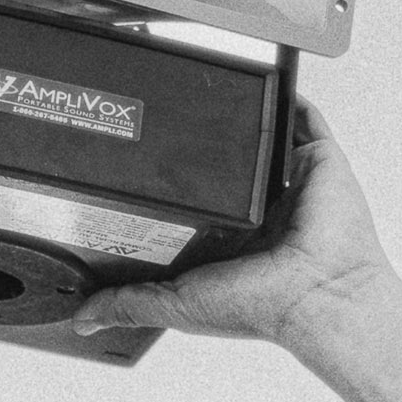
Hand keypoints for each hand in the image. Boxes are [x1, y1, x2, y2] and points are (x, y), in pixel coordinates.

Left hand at [69, 101, 392, 349]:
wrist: (318, 293)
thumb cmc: (262, 305)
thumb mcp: (176, 306)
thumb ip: (128, 305)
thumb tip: (82, 318)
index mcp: (231, 238)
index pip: (196, 201)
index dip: (171, 182)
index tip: (139, 160)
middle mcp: (261, 209)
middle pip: (228, 163)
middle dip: (202, 141)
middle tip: (168, 115)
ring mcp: (291, 183)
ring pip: (263, 137)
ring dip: (243, 116)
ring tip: (210, 92)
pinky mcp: (319, 161)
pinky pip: (305, 120)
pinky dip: (288, 100)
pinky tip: (265, 83)